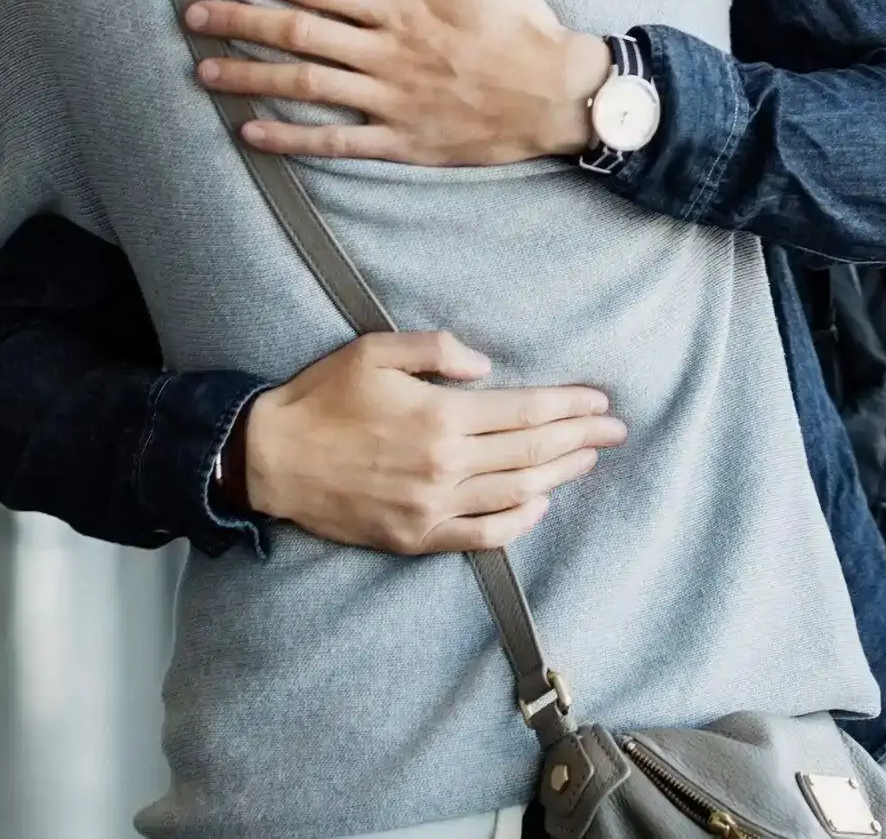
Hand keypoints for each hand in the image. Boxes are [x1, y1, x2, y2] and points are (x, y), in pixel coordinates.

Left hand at [186, 0, 612, 164]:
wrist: (562, 96)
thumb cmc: (524, 29)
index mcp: (402, 9)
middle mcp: (387, 54)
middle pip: (297, 34)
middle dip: (239, 23)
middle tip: (191, 17)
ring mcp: (391, 102)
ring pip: (306, 87)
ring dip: (249, 77)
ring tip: (203, 72)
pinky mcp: (401, 143)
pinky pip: (336, 142)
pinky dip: (291, 138)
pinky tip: (252, 132)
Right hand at [236, 331, 625, 554]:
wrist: (269, 460)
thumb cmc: (321, 398)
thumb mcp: (374, 350)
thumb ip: (437, 349)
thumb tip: (487, 365)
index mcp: (441, 416)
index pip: (525, 410)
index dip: (568, 405)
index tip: (601, 402)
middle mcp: (446, 466)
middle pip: (531, 453)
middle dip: (580, 439)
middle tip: (616, 432)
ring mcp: (433, 507)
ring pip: (516, 495)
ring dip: (559, 476)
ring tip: (587, 460)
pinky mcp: (416, 537)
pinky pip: (482, 536)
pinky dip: (518, 524)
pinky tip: (538, 506)